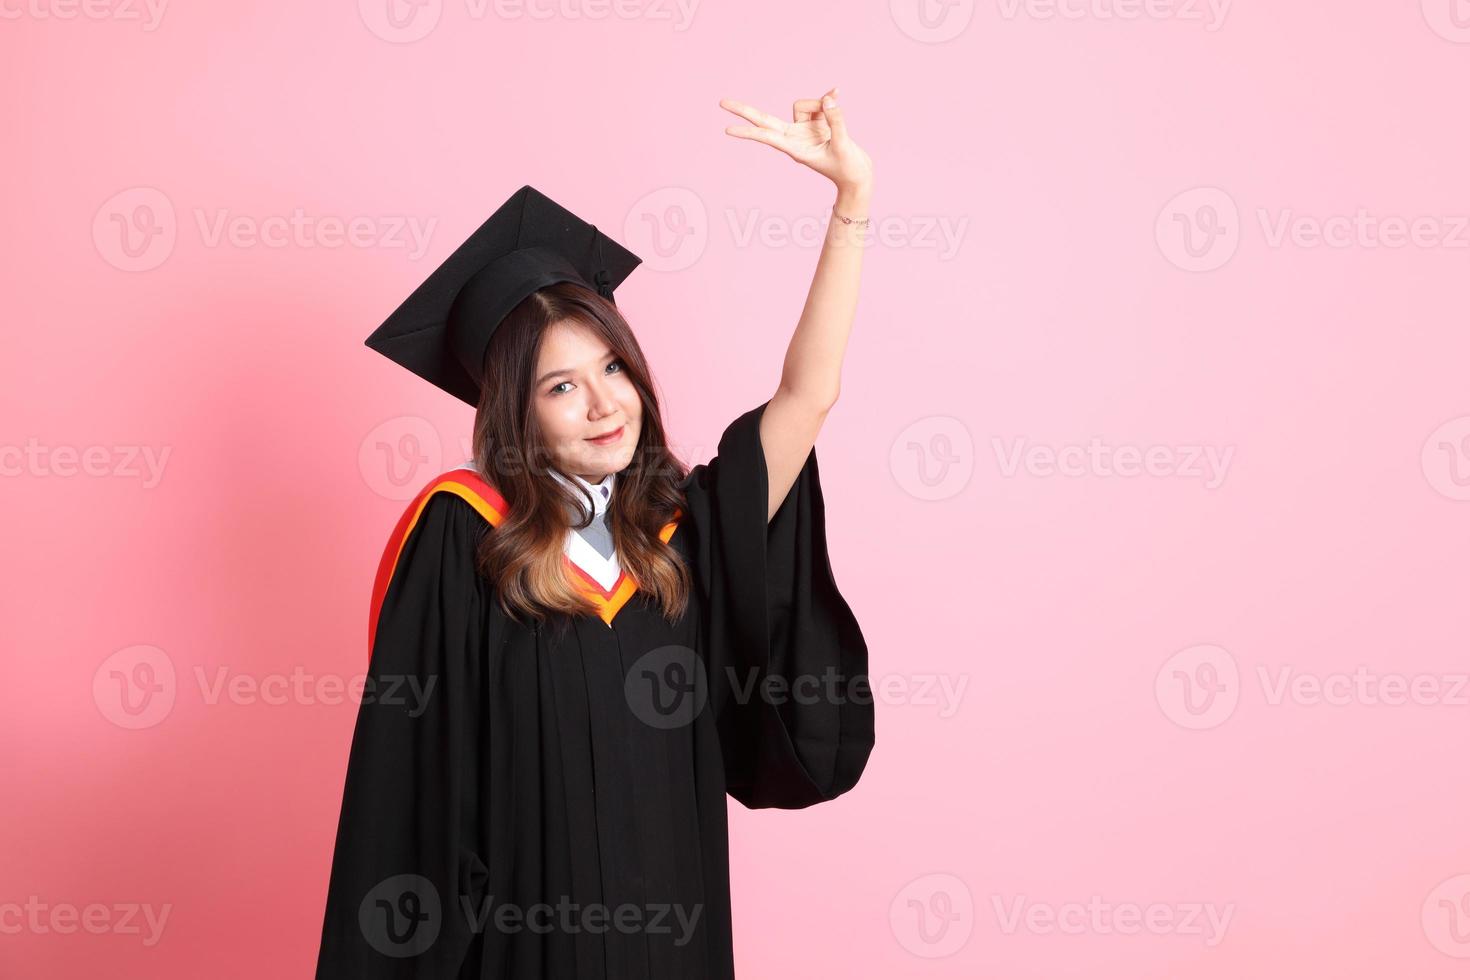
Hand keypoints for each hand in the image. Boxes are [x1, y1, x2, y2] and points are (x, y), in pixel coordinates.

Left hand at [719, 87, 873, 193]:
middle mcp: (795, 138)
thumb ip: (836, 121)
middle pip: (765, 120)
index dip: (748, 132)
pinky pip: (820, 103)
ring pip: (806, 104)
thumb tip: (829, 98)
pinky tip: (837, 94)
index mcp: (794, 149)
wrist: (858, 176)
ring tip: (838, 127)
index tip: (727, 130)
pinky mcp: (817, 123)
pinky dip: (830, 100)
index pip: (767, 136)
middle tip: (721, 102)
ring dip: (821, 106)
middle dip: (745, 111)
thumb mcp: (844, 146)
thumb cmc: (850, 170)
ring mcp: (805, 130)